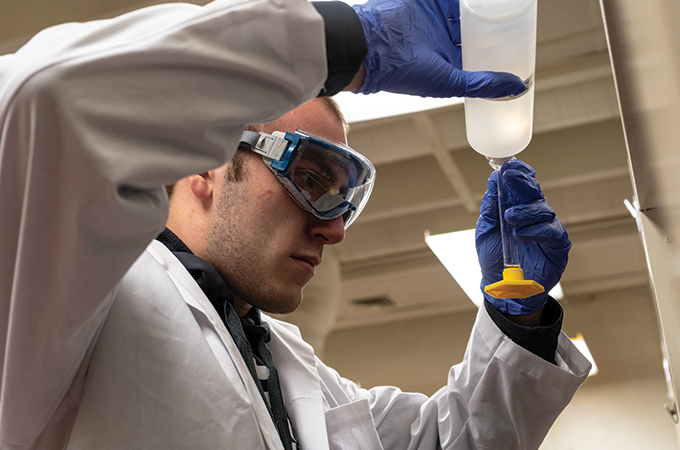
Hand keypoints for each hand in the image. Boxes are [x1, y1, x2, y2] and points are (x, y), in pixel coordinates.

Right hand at [352, 0, 525, 97]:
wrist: (369, 47)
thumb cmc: (402, 72)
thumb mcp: (449, 82)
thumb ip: (481, 83)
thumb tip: (517, 86)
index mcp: (446, 60)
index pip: (478, 52)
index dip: (498, 49)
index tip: (518, 44)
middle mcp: (441, 37)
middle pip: (476, 27)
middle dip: (495, 23)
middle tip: (517, 17)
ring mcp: (435, 16)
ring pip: (467, 7)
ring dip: (484, 5)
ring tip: (507, 4)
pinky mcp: (429, 0)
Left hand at [475, 160, 570, 314]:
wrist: (502, 289)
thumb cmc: (495, 259)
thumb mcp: (486, 230)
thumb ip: (490, 208)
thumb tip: (492, 182)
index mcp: (518, 210)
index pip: (522, 187)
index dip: (517, 175)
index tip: (508, 166)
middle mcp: (534, 216)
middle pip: (534, 192)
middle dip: (522, 182)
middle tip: (511, 176)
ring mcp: (547, 229)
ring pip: (543, 209)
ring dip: (525, 211)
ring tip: (510, 218)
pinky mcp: (558, 245)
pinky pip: (552, 231)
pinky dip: (535, 230)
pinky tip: (521, 235)